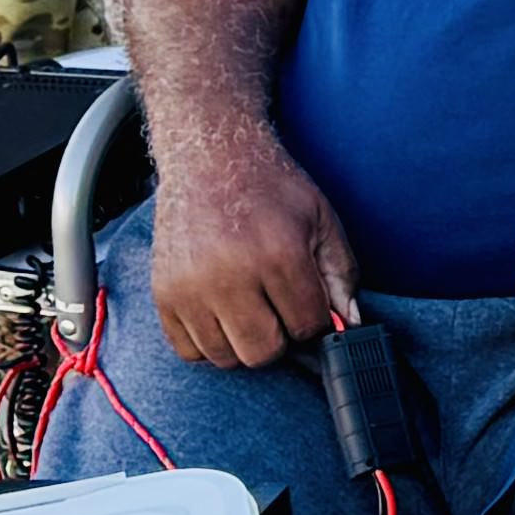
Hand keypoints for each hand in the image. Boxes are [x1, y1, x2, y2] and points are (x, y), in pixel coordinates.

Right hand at [151, 129, 355, 369]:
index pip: (307, 327)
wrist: (208, 156)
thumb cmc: (269, 188)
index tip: (306, 302)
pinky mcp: (163, 294)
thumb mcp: (321, 220)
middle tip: (277, 307)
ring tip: (249, 306)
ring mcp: (190, 288)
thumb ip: (342, 275)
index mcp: (279, 254)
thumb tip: (350, 323)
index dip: (314, 320)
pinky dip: (208, 341)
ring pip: (225, 357)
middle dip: (280, 336)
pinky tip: (221, 312)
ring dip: (243, 340)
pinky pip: (189, 351)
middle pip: (264, 352)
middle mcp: (230, 275)